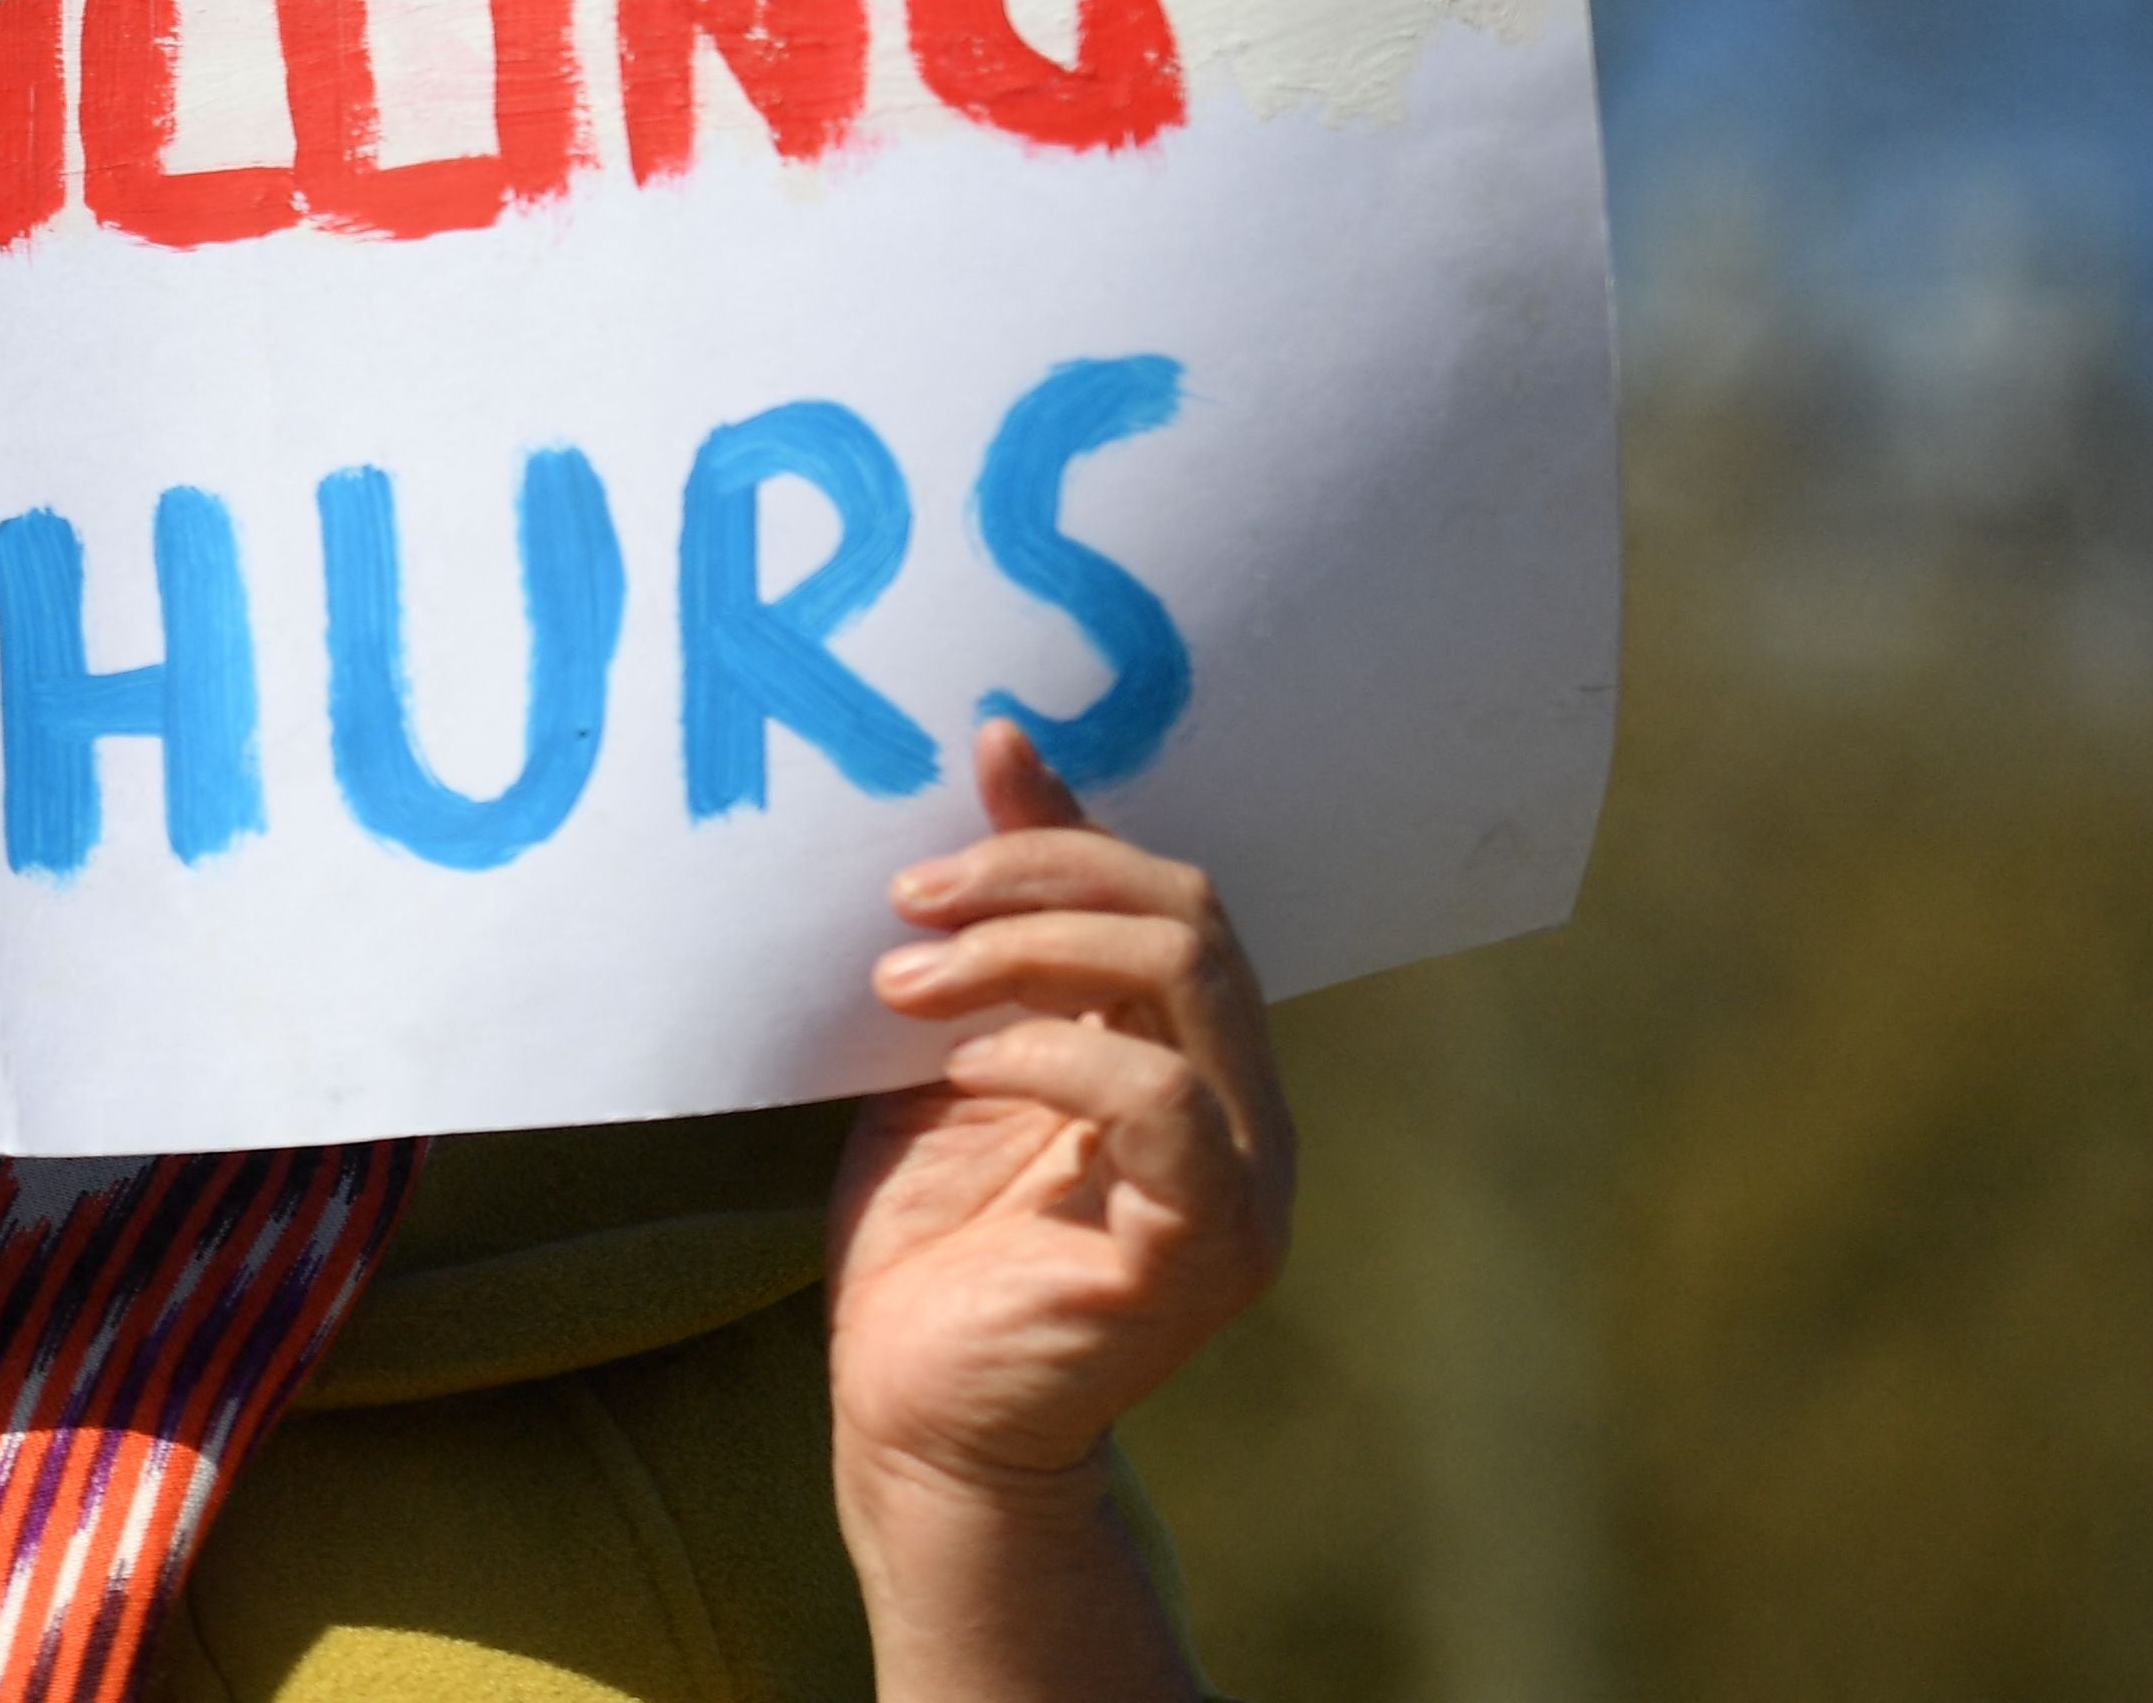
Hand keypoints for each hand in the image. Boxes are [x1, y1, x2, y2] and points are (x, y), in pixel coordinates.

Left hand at [821, 719, 1289, 1701]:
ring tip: (905, 986)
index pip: (1173, 895)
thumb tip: (1004, 741)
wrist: (912, 1411)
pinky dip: (1053, 1056)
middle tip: (907, 905)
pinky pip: (1162, 1104)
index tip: (929, 840)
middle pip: (1189, 918)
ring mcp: (1242, 1189)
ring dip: (1029, 953)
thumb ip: (999, 924)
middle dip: (1036, 882)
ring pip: (1187, 986)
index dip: (1060, 837)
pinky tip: (963, 1068)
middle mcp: (1246, 1118)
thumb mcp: (954, 1043)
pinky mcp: (1202, 1253)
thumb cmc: (931, 1239)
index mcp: (1198, 1064)